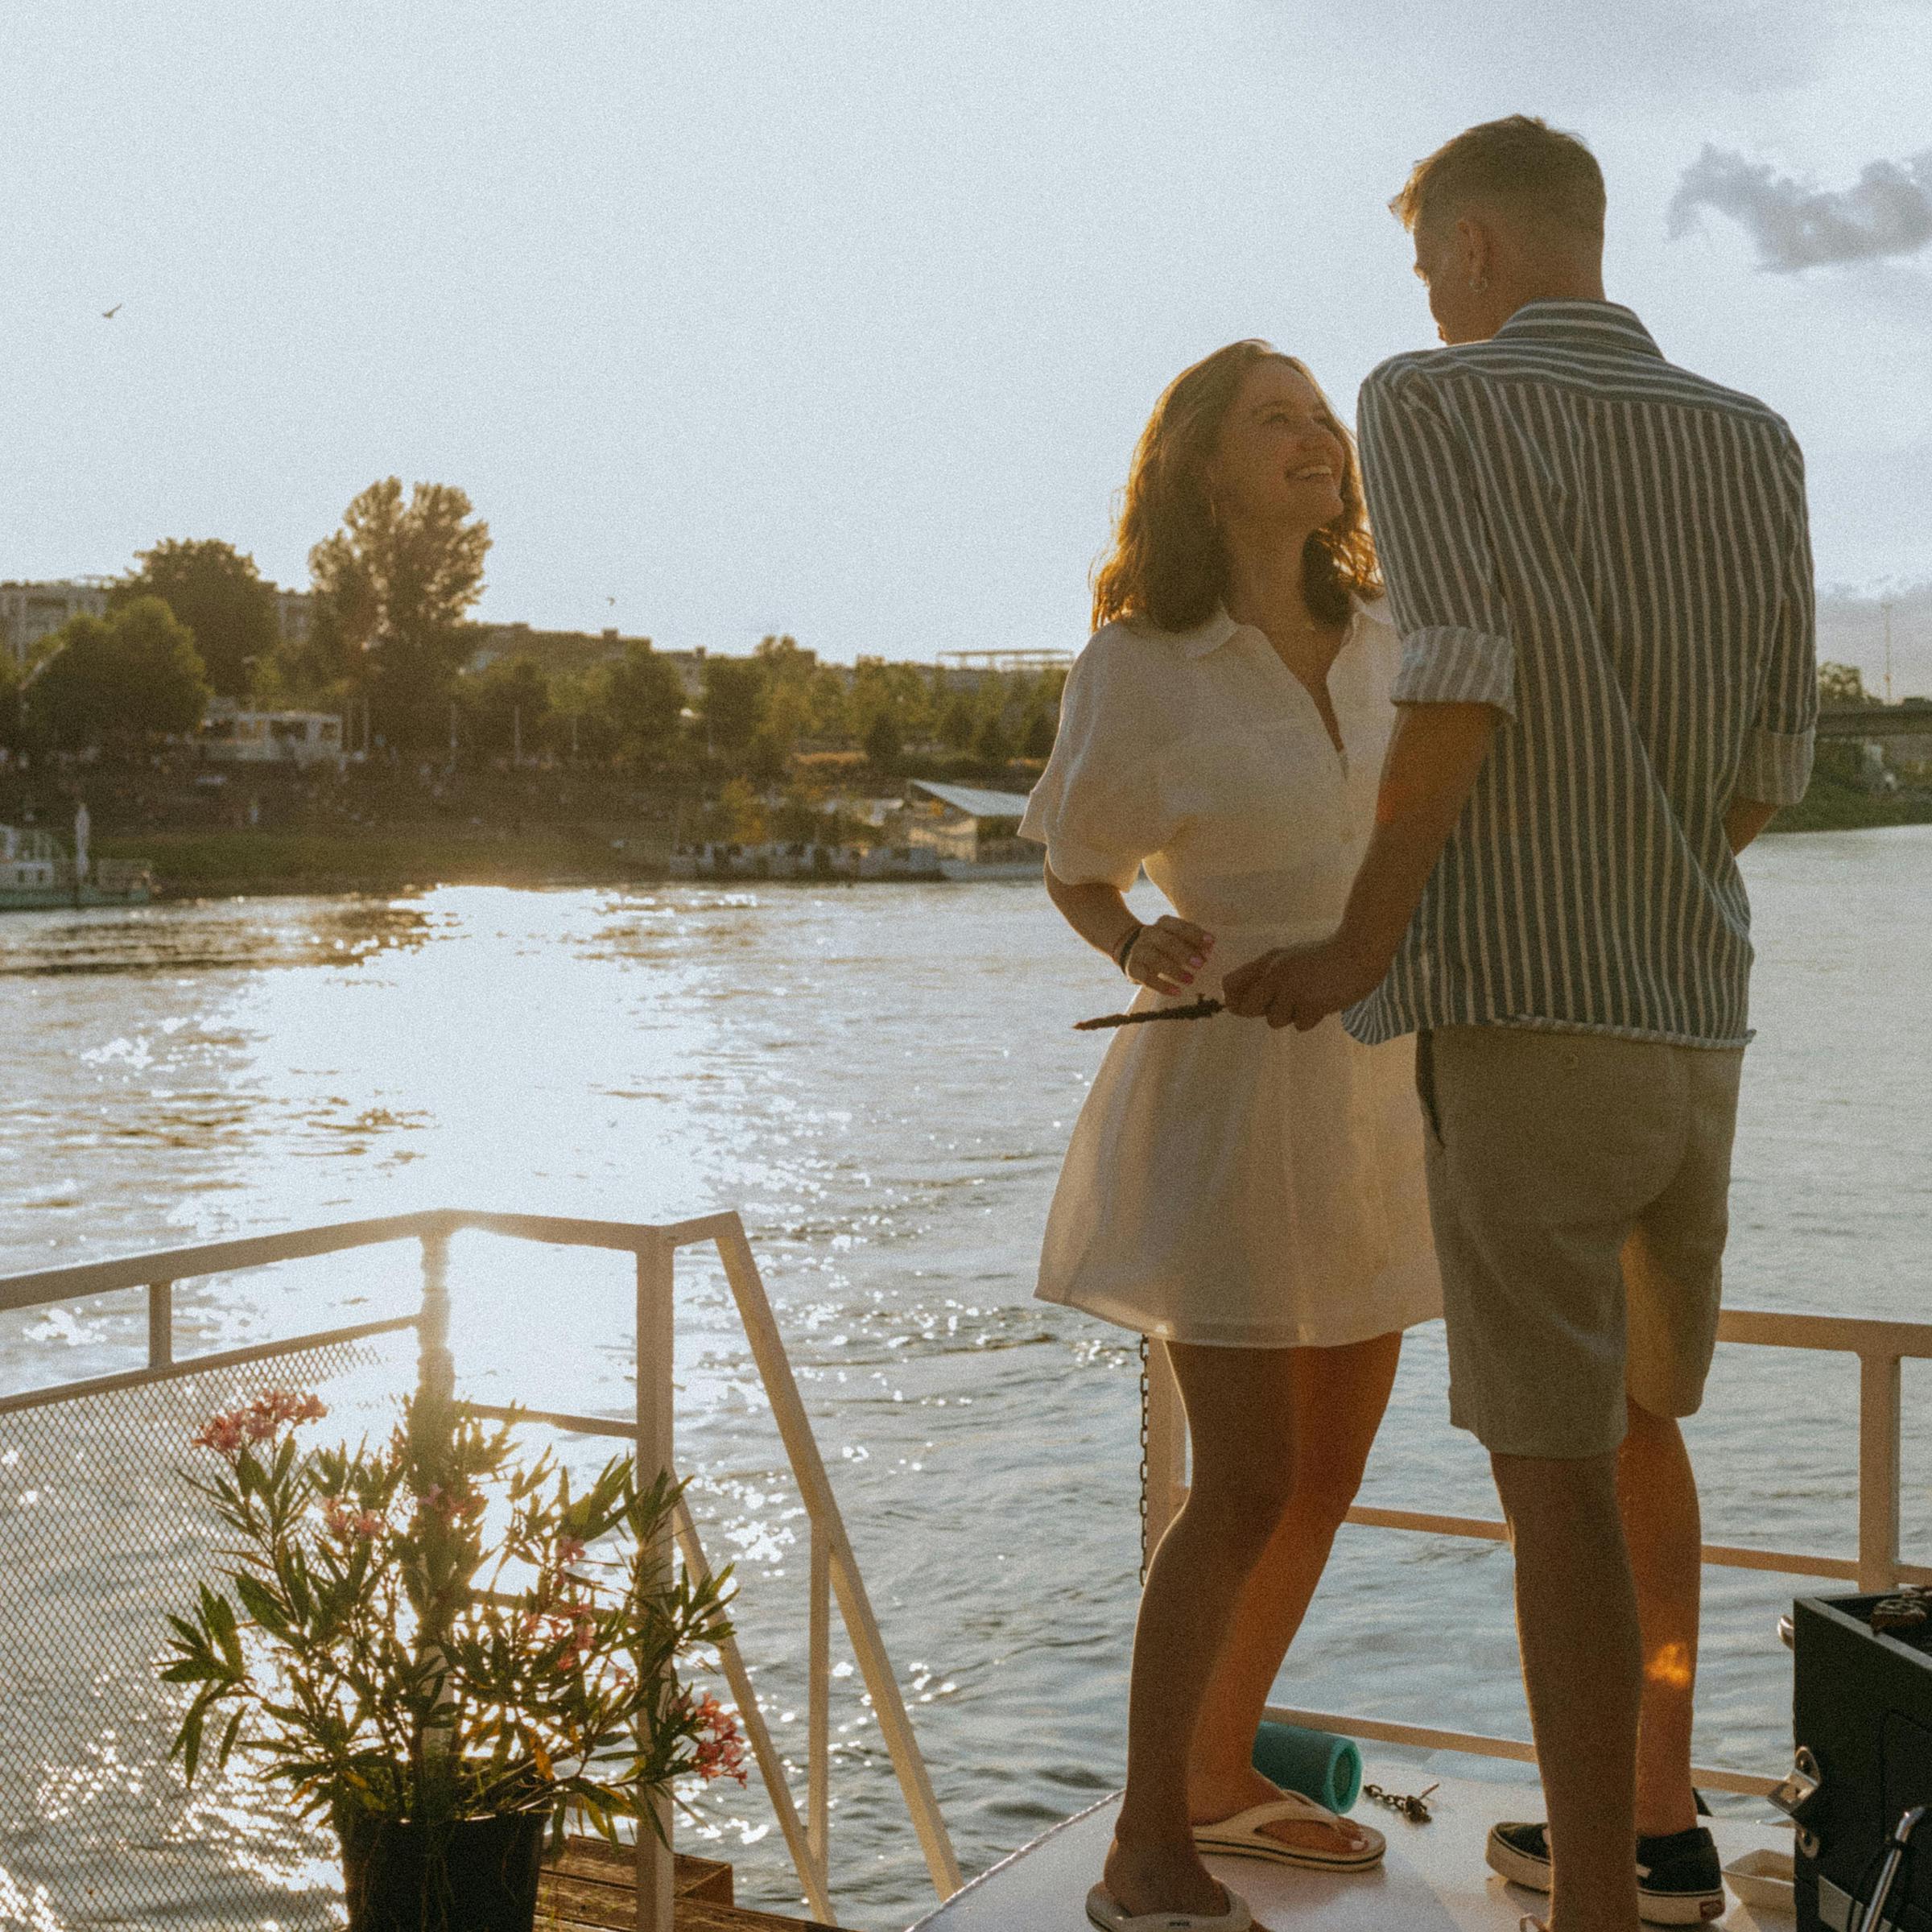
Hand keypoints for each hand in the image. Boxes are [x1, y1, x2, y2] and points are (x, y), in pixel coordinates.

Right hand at [1124, 916, 1213, 996]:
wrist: (1134, 952)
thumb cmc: (1165, 946)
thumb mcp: (1178, 939)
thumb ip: (1193, 943)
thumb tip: (1209, 950)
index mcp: (1163, 923)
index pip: (1179, 926)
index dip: (1195, 934)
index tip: (1211, 943)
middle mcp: (1149, 934)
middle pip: (1166, 942)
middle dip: (1185, 953)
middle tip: (1201, 964)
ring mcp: (1138, 950)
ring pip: (1155, 959)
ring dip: (1175, 970)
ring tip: (1191, 980)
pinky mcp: (1132, 968)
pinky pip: (1147, 978)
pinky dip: (1162, 986)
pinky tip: (1176, 991)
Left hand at [1220, 935, 1382, 1029]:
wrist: (1358, 953)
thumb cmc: (1323, 956)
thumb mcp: (1288, 958)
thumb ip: (1265, 974)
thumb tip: (1238, 1001)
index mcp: (1267, 961)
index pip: (1230, 983)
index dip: (1233, 999)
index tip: (1242, 1005)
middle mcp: (1274, 976)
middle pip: (1247, 1008)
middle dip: (1261, 1011)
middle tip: (1283, 1002)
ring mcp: (1291, 991)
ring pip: (1274, 1020)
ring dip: (1290, 1015)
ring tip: (1308, 998)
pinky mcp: (1310, 1005)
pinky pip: (1299, 1024)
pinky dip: (1310, 1018)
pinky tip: (1322, 1002)